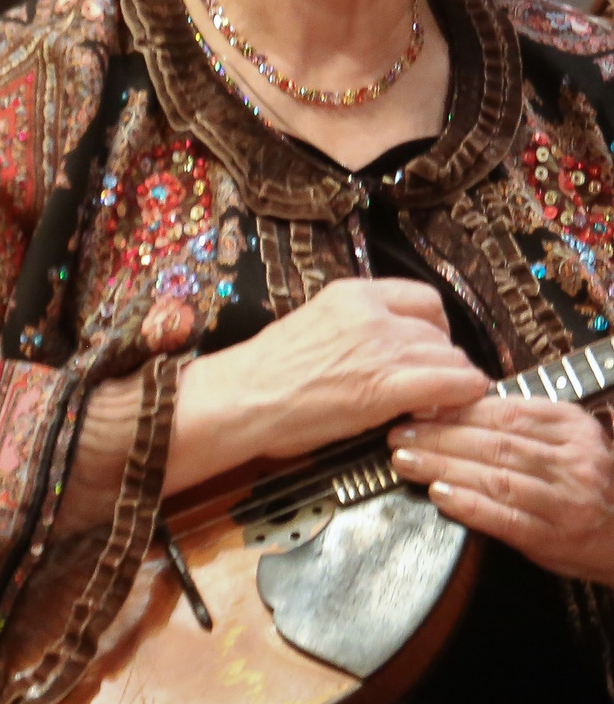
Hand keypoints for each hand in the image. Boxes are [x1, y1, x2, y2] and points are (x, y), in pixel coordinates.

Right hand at [169, 278, 488, 492]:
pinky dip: (461, 396)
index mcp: (352, 294)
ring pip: (453, 359)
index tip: (426, 349)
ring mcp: (383, 348)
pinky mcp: (390, 386)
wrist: (241, 398)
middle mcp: (374, 313)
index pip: (423, 298)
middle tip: (430, 385)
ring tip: (434, 402)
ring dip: (451, 382)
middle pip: (440, 333)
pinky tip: (447, 408)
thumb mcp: (313, 326)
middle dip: (442, 360)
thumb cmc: (265, 373)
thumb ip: (354, 328)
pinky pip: (456, 384)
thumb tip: (385, 347)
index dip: (434, 328)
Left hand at [390, 398, 613, 582]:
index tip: (418, 408)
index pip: (505, 413)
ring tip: (406, 461)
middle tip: (399, 435)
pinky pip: (506, 518)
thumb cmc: (587, 483)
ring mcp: (566, 501)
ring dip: (443, 468)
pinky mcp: (554, 536)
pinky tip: (439, 496)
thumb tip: (454, 407)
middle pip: (494, 444)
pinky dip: (469, 505)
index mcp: (572, 429)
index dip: (455, 410)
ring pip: (495, 478)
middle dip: (439, 437)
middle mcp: (573, 462)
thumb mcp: (567, 442)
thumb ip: (522, 425)